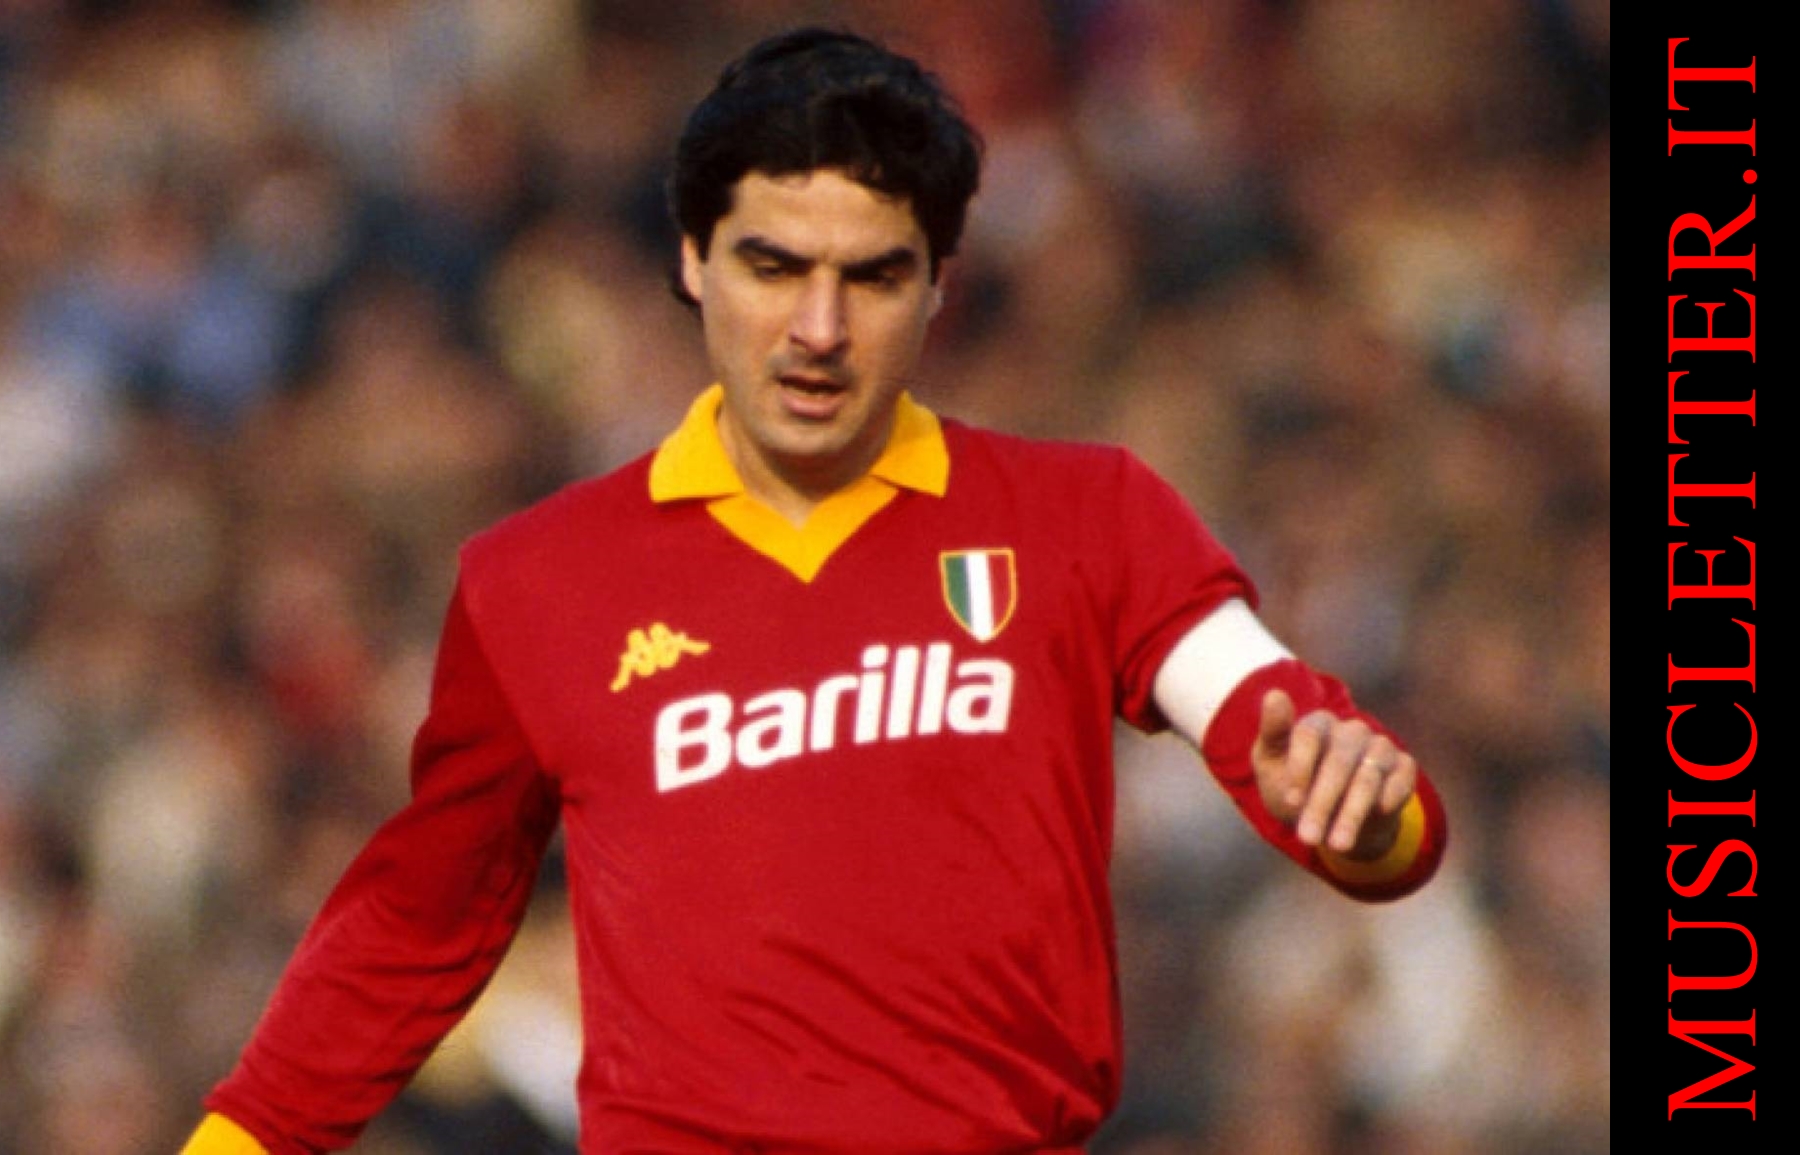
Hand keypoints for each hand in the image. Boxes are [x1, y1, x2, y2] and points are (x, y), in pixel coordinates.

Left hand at [1252, 689, 1416, 859]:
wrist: (1328, 820)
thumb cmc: (1292, 787)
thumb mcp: (1271, 763)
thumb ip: (1272, 732)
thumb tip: (1275, 694)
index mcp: (1318, 723)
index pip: (1310, 734)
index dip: (1300, 767)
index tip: (1290, 801)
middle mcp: (1352, 731)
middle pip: (1339, 761)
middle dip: (1322, 803)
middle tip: (1307, 838)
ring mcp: (1380, 747)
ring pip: (1368, 777)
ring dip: (1351, 814)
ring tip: (1336, 845)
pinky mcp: (1403, 768)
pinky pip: (1402, 780)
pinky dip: (1391, 796)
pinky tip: (1379, 814)